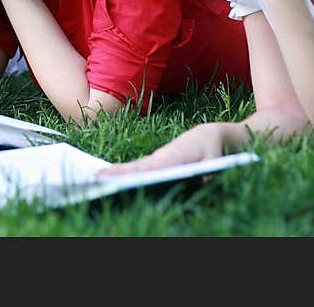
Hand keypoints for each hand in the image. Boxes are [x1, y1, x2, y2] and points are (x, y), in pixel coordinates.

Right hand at [97, 123, 227, 176]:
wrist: (209, 134)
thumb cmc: (212, 146)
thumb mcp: (216, 157)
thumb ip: (210, 168)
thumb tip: (202, 180)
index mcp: (173, 156)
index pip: (149, 167)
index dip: (132, 173)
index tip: (115, 176)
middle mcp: (162, 156)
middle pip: (137, 166)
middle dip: (117, 172)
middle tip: (97, 178)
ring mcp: (158, 158)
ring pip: (136, 166)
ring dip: (119, 172)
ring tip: (99, 178)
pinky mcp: (158, 161)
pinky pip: (141, 167)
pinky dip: (127, 171)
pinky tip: (117, 179)